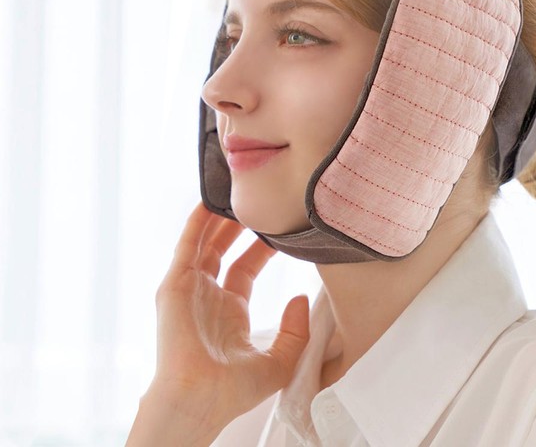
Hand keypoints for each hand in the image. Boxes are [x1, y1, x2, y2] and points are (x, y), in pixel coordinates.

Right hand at [126, 202, 310, 445]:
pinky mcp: (174, 285)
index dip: (261, 247)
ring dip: (218, 218)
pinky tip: (208, 203)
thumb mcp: (280, 362)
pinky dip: (196, 223)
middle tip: (255, 201)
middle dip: (239, 226)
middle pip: (224, 250)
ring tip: (235, 193)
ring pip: (205, 243)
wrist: (200, 400)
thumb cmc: (234, 391)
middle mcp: (208, 296)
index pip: (246, 268)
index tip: (276, 227)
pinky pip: (186, 246)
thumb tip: (302, 298)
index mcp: (230, 310)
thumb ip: (295, 331)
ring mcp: (189, 289)